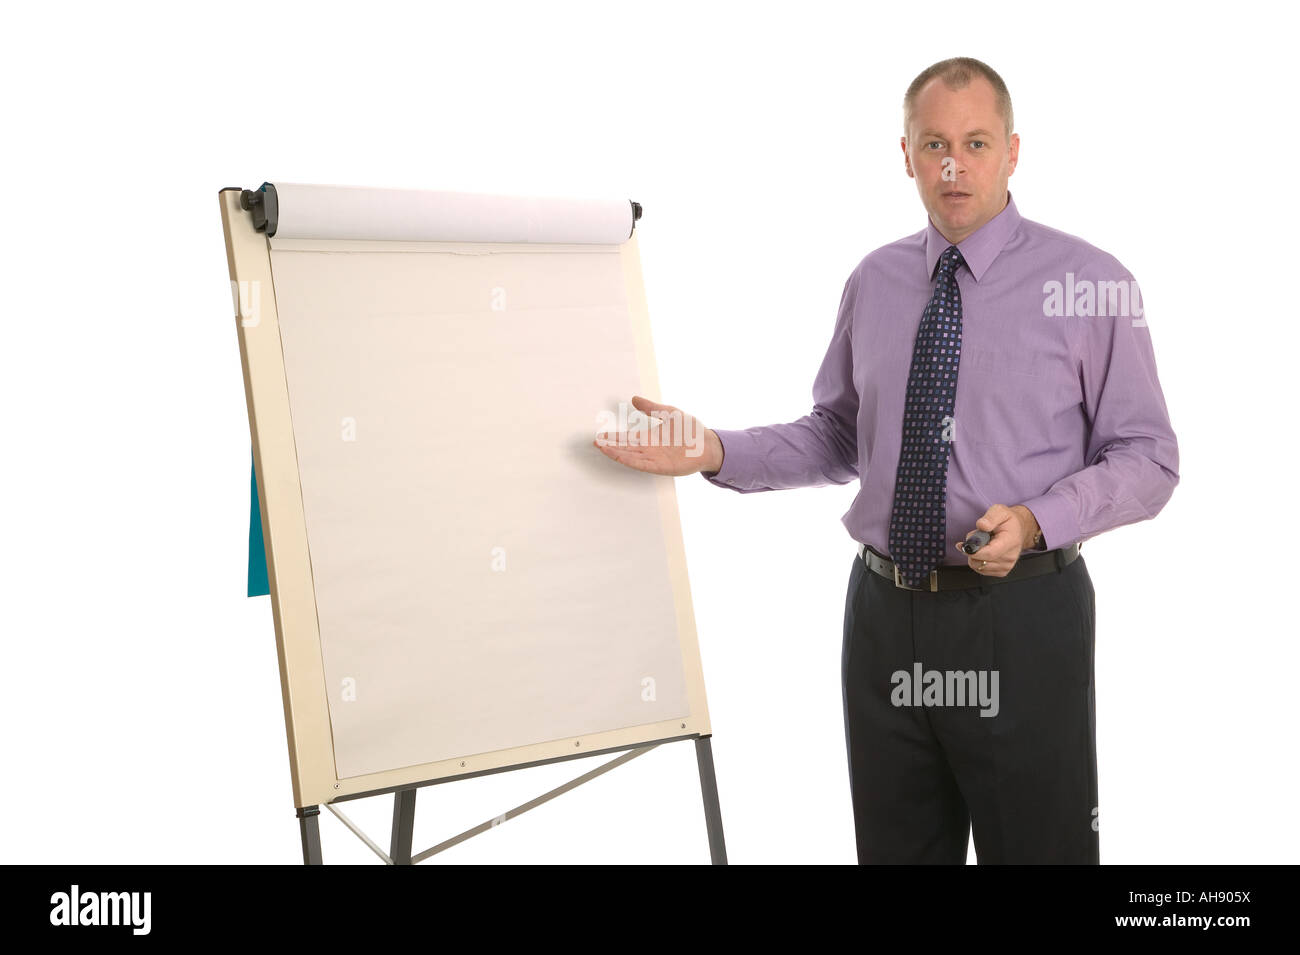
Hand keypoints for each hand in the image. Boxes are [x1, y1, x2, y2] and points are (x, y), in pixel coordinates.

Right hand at [593, 395, 721, 476]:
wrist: (708, 443)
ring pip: (630, 456)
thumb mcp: (669, 414)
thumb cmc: (691, 430)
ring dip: (615, 453)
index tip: (600, 435)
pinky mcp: (661, 467)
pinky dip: (629, 461)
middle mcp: (649, 450)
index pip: (627, 438)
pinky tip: (619, 457)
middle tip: (596, 442)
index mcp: (650, 438)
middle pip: (625, 448)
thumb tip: (634, 399)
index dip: (613, 437)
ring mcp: (654, 459)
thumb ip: (651, 408)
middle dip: (610, 445)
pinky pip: (641, 464)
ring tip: (602, 448)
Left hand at [954, 504, 1039, 576]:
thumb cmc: (1008, 521)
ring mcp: (1006, 566)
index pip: (989, 553)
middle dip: (972, 550)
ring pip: (978, 566)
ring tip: (981, 543)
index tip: (964, 545)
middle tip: (975, 538)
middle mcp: (1010, 557)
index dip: (973, 551)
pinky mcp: (1002, 571)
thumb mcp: (999, 511)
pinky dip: (977, 560)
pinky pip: (981, 570)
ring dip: (974, 555)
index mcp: (1010, 542)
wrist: (1018, 529)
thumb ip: (990, 517)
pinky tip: (983, 551)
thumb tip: (981, 525)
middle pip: (980, 561)